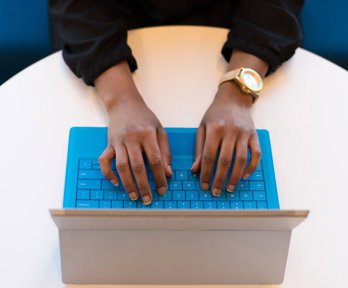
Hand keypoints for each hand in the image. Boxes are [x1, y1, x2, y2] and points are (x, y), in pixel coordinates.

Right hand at [95, 62, 171, 204]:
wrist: (124, 103)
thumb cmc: (144, 118)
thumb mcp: (160, 130)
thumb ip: (165, 151)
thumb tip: (168, 173)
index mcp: (148, 134)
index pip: (155, 160)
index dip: (159, 177)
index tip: (162, 190)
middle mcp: (132, 138)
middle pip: (138, 166)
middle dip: (144, 185)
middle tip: (148, 199)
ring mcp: (118, 141)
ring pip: (121, 166)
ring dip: (127, 183)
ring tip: (134, 196)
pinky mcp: (109, 143)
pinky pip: (104, 160)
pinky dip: (108, 173)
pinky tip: (115, 182)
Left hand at [191, 81, 260, 196]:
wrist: (234, 99)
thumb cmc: (215, 114)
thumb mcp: (202, 127)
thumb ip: (198, 148)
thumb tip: (194, 169)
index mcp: (214, 129)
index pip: (208, 156)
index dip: (206, 173)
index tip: (204, 185)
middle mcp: (230, 131)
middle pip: (225, 160)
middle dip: (219, 178)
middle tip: (216, 191)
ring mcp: (244, 133)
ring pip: (241, 159)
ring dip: (236, 176)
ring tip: (229, 188)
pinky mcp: (254, 135)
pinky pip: (256, 154)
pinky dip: (252, 166)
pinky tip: (245, 175)